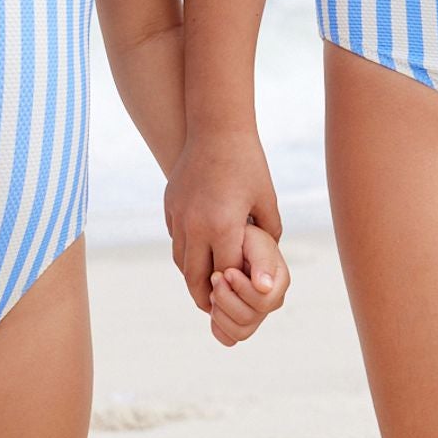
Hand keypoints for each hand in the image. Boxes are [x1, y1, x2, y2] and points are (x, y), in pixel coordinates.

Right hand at [164, 127, 282, 313]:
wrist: (216, 129)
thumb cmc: (248, 164)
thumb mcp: (267, 201)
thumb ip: (268, 235)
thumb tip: (266, 260)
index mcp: (223, 227)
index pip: (227, 274)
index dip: (234, 290)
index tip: (240, 301)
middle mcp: (195, 225)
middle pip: (195, 278)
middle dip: (204, 297)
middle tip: (213, 309)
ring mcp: (178, 216)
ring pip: (180, 261)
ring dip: (191, 276)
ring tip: (204, 286)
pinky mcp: (169, 206)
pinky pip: (175, 239)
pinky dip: (185, 252)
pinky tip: (197, 255)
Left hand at [206, 221, 290, 347]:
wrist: (230, 243)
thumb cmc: (244, 239)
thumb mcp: (254, 241)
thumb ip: (262, 260)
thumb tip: (264, 287)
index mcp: (279, 283)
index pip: (262, 302)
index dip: (240, 288)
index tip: (227, 270)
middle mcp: (271, 302)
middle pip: (248, 319)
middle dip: (225, 297)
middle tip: (216, 277)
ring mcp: (256, 315)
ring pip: (238, 332)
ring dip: (219, 311)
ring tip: (214, 289)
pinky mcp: (239, 323)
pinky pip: (228, 337)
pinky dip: (216, 324)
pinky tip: (213, 304)